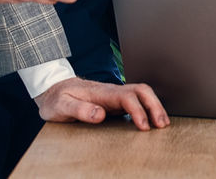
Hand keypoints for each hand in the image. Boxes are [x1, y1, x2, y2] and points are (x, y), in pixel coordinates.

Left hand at [34, 77, 169, 129]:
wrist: (53, 89)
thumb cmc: (57, 98)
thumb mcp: (62, 105)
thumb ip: (80, 109)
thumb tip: (100, 114)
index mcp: (101, 92)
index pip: (127, 97)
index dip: (138, 111)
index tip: (143, 126)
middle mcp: (111, 91)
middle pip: (141, 91)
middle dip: (155, 106)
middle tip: (162, 124)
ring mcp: (114, 95)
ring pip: (142, 94)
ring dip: (154, 106)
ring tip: (162, 122)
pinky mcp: (114, 101)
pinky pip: (136, 101)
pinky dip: (148, 108)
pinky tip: (151, 119)